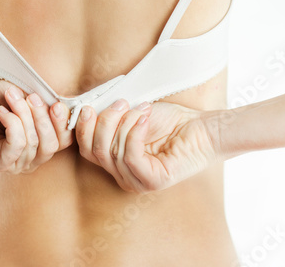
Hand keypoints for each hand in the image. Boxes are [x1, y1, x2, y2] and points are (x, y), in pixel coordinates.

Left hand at [0, 80, 72, 173]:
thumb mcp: (29, 98)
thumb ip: (48, 106)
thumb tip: (66, 108)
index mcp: (41, 143)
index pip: (64, 140)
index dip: (64, 123)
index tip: (56, 103)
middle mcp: (31, 158)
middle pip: (52, 143)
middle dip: (43, 116)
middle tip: (30, 97)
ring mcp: (16, 163)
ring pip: (34, 141)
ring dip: (23, 113)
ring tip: (10, 98)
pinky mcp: (0, 163)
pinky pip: (18, 144)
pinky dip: (13, 123)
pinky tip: (1, 112)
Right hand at [75, 100, 219, 191]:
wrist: (202, 128)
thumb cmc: (169, 121)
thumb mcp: (130, 115)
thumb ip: (108, 117)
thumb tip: (83, 110)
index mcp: (115, 163)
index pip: (87, 150)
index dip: (83, 129)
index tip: (87, 107)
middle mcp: (123, 176)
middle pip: (96, 151)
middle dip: (105, 122)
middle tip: (121, 103)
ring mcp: (137, 182)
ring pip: (113, 151)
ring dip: (125, 123)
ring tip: (142, 109)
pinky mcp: (152, 181)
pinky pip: (130, 156)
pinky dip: (134, 133)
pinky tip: (145, 119)